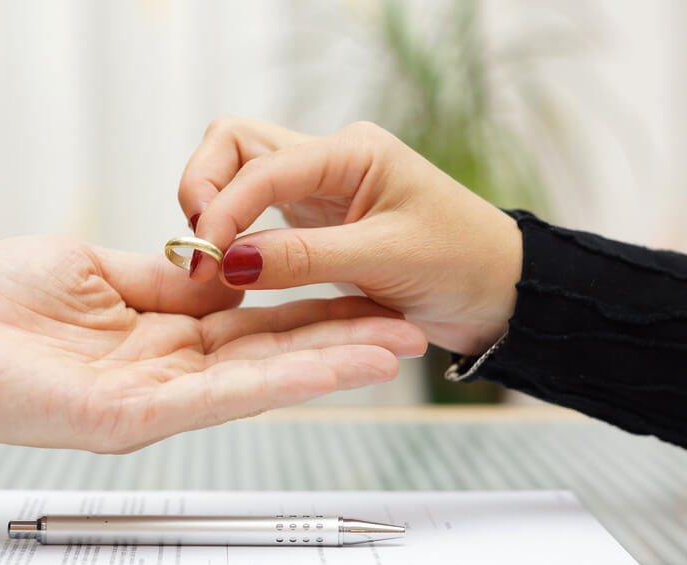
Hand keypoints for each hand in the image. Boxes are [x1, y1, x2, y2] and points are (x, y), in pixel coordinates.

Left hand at [0, 236, 425, 451]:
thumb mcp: (93, 268)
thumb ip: (163, 278)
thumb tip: (221, 269)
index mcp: (156, 331)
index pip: (250, 319)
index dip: (308, 307)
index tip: (362, 292)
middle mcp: (164, 371)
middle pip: (268, 353)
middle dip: (339, 339)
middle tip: (406, 328)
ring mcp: (153, 399)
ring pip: (258, 379)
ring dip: (330, 363)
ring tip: (394, 347)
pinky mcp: (132, 417)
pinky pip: (220, 396)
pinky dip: (281, 379)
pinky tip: (333, 365)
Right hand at [179, 118, 522, 354]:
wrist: (498, 292)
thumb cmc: (461, 265)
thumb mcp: (385, 260)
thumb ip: (304, 258)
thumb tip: (228, 260)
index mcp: (351, 153)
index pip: (260, 164)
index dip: (223, 208)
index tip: (204, 257)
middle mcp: (328, 161)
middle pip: (235, 145)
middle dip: (203, 186)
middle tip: (193, 246)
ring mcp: (317, 190)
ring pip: (239, 174)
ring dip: (213, 208)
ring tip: (207, 259)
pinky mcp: (313, 222)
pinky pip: (255, 214)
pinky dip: (232, 232)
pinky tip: (228, 264)